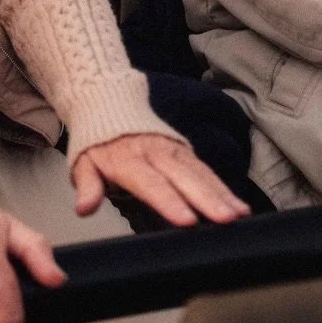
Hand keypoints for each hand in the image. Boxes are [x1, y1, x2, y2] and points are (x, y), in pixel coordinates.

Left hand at [73, 134, 249, 226]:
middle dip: (207, 200)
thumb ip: (87, 186)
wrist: (109, 102)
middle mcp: (155, 153)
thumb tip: (84, 208)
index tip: (187, 220)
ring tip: (238, 215)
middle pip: (184, 179)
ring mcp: (173, 150)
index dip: (170, 202)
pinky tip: (239, 205)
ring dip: (221, 195)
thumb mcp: (82, 161)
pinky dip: (223, 188)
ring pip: (201, 174)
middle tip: (225, 219)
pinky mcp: (185, 150)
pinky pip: (206, 170)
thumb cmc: (97, 140)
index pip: (151, 184)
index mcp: (128, 159)